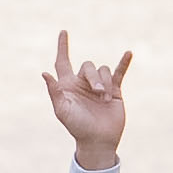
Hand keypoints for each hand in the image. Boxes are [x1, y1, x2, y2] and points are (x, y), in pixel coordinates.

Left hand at [44, 30, 132, 168]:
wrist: (98, 140)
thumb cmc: (77, 127)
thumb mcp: (62, 111)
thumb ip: (55, 92)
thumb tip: (44, 73)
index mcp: (68, 86)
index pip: (63, 62)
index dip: (63, 48)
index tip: (64, 32)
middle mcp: (83, 83)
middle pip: (88, 66)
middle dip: (93, 77)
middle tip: (98, 94)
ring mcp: (99, 86)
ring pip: (102, 69)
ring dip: (104, 82)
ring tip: (105, 98)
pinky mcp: (114, 90)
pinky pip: (119, 72)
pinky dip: (123, 63)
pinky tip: (128, 53)